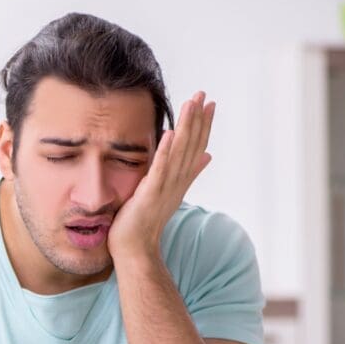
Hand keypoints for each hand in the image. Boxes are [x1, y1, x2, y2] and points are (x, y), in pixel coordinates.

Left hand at [108, 91, 215, 260]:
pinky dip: (165, 153)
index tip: (209, 103)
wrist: (135, 249)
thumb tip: (207, 155)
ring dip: (186, 128)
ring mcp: (165, 188)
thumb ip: (188, 172)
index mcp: (180, 179)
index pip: (196, 147)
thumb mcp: (170, 191)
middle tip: (203, 95)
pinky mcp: (150, 195)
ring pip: (179, 153)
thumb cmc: (146, 221)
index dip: (203, 125)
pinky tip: (169, 134)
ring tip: (191, 105)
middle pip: (191, 146)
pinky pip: (160, 170)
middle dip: (197, 120)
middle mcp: (177, 182)